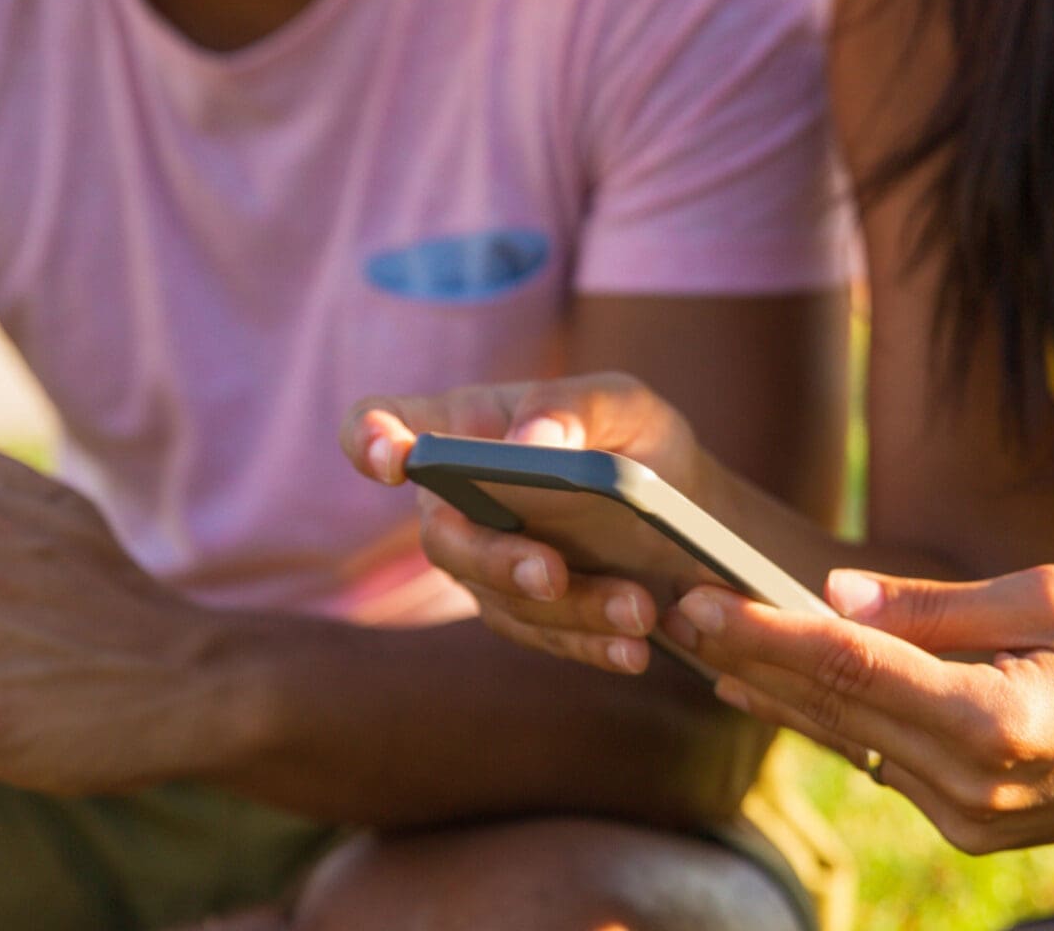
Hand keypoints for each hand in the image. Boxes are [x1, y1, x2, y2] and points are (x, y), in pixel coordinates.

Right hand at [340, 372, 708, 675]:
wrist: (683, 506)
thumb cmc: (631, 436)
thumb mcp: (621, 404)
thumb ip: (573, 407)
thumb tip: (529, 443)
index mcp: (463, 429)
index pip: (383, 426)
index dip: (370, 440)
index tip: (394, 458)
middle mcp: (456, 503)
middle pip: (443, 538)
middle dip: (494, 559)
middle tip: (552, 572)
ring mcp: (486, 565)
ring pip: (501, 599)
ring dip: (569, 610)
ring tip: (639, 609)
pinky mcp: (526, 615)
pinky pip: (543, 637)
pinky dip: (590, 645)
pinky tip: (633, 649)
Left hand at [667, 565, 1053, 852]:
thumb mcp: (1046, 598)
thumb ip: (931, 604)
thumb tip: (831, 592)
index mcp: (994, 721)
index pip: (852, 668)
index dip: (766, 633)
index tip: (701, 602)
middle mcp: (970, 781)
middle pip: (830, 707)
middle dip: (744, 656)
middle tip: (670, 611)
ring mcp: (965, 816)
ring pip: (843, 740)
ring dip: (768, 691)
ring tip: (698, 644)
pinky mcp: (964, 828)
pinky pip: (874, 762)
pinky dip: (823, 721)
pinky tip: (763, 689)